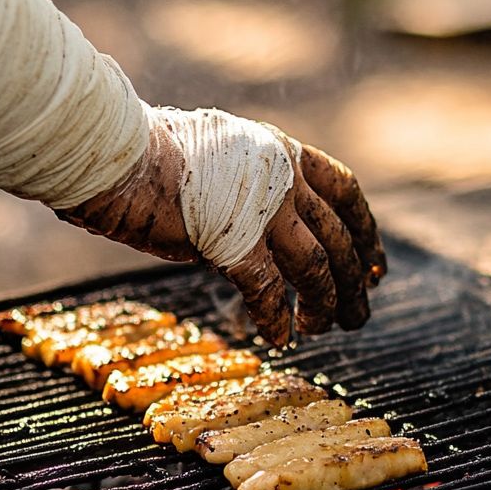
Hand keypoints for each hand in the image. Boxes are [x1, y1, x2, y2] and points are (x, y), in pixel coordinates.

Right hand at [59, 107, 385, 345]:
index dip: (366, 233)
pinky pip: (268, 291)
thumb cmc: (151, 155)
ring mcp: (262, 210)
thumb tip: (265, 226)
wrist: (114, 156)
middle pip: (337, 238)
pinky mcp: (233, 242)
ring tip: (323, 330)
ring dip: (325, 304)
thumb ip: (253, 187)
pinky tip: (278, 337)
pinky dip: (275, 318)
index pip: (345, 192)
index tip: (376, 265)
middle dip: (354, 281)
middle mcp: (283, 177)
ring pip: (315, 267)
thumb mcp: (222, 156)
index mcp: (282, 152)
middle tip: (359, 314)